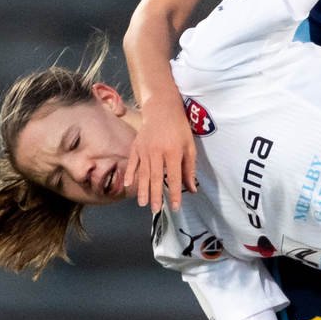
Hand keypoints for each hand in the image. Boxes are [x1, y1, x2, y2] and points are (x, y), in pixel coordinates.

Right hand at [124, 96, 197, 211]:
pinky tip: (128, 185)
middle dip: (156, 196)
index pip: (174, 177)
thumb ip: (189, 168)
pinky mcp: (136, 146)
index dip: (175, 193)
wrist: (162, 109)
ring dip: (143, 190)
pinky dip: (130, 174)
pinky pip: (132, 163)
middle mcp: (157, 152)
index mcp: (173, 152)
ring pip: (143, 173)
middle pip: (156, 178)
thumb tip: (192, 189)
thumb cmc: (179, 129)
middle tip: (156, 210)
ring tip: (143, 204)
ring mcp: (145, 149)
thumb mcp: (190, 146)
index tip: (175, 207)